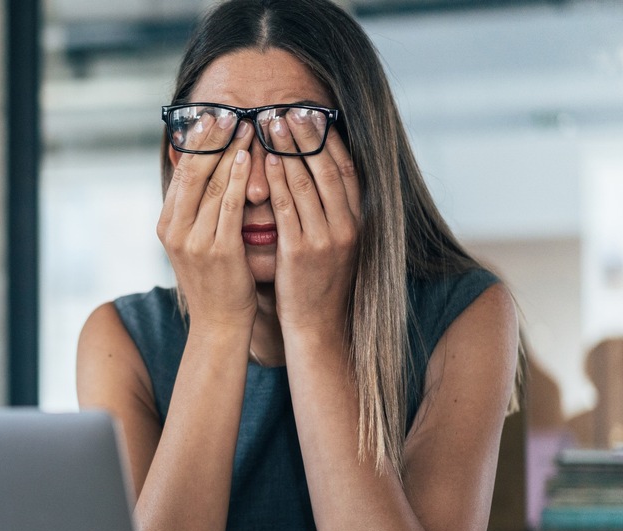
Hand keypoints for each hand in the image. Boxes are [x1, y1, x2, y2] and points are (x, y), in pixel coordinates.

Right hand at [156, 118, 257, 333]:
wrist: (219, 323)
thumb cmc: (215, 280)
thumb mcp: (195, 242)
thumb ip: (196, 210)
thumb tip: (203, 171)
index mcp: (166, 225)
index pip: (181, 173)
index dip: (197, 142)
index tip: (212, 116)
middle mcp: (175, 230)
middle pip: (193, 172)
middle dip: (212, 139)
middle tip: (229, 111)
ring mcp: (195, 241)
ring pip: (213, 184)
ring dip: (231, 151)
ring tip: (247, 126)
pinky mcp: (218, 250)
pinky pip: (230, 205)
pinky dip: (239, 178)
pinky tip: (249, 157)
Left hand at [263, 109, 360, 337]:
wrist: (318, 327)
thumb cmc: (318, 284)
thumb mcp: (334, 244)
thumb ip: (329, 212)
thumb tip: (317, 177)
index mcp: (358, 221)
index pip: (346, 169)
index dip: (329, 139)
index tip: (314, 113)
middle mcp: (347, 226)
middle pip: (327, 168)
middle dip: (306, 135)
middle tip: (288, 108)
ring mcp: (326, 238)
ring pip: (307, 183)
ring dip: (288, 149)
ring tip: (271, 123)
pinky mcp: (302, 252)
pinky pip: (288, 208)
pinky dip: (279, 181)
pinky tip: (267, 161)